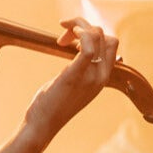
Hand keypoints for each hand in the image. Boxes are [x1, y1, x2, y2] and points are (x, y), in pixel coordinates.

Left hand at [21, 17, 118, 144]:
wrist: (42, 126)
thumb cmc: (51, 105)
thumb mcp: (72, 85)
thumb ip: (80, 71)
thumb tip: (78, 52)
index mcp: (102, 78)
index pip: (111, 45)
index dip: (93, 34)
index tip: (71, 40)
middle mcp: (101, 77)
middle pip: (106, 37)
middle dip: (85, 28)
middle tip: (62, 39)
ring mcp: (91, 76)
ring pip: (97, 36)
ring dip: (79, 27)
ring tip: (61, 37)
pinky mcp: (75, 75)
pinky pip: (88, 47)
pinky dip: (80, 33)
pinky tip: (66, 36)